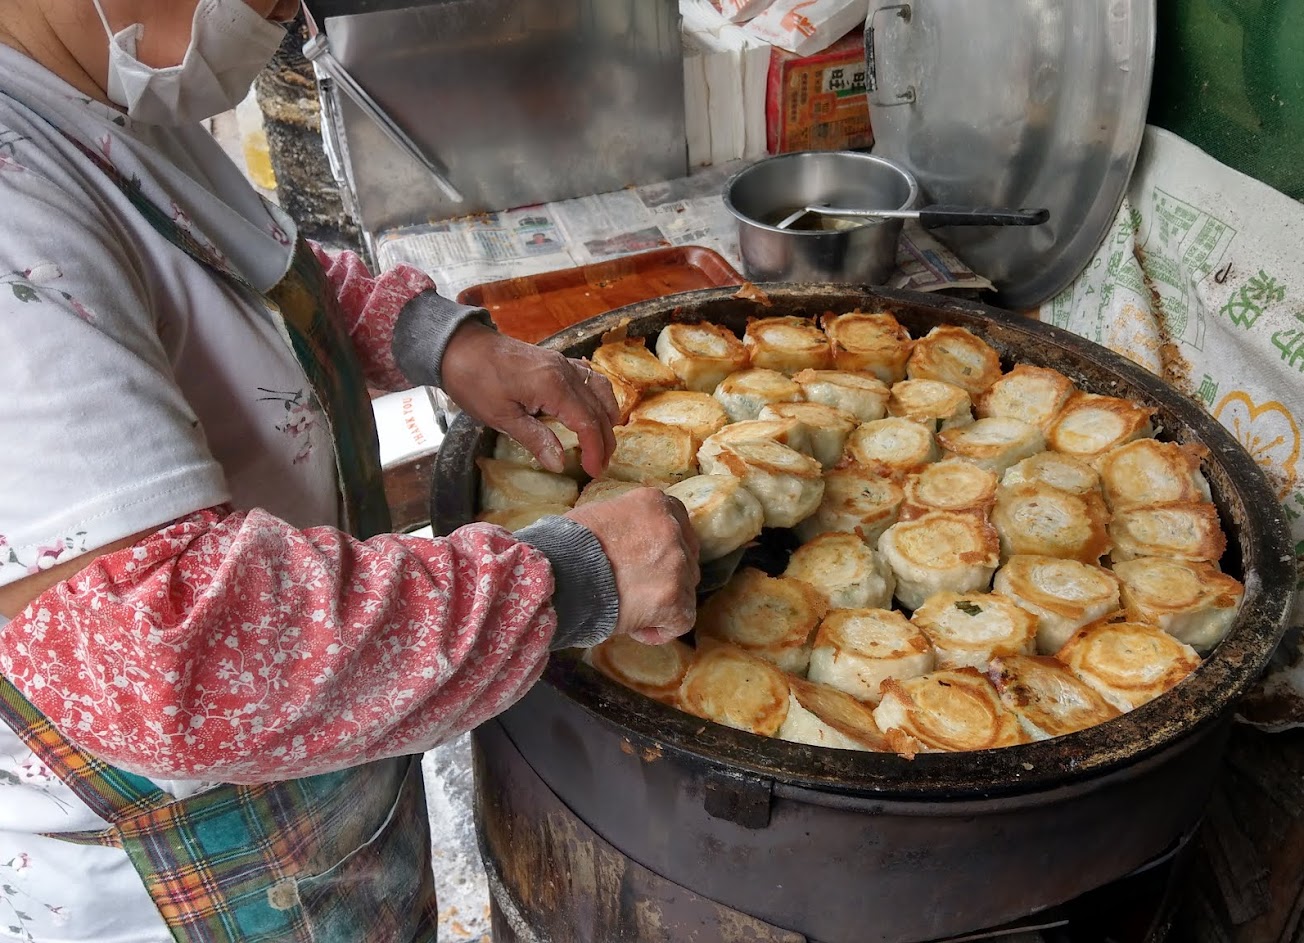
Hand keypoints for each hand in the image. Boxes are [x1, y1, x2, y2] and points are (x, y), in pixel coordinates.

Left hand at [441, 323, 619, 477]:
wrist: (459, 346)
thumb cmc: (475, 382)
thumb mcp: (501, 417)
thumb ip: (535, 439)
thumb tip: (560, 464)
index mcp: (553, 386)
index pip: (587, 423)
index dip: (595, 449)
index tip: (593, 471)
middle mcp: (565, 372)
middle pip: (598, 409)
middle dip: (604, 439)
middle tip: (600, 465)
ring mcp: (562, 363)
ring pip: (599, 391)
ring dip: (606, 417)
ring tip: (605, 441)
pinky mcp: (556, 360)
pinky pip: (588, 377)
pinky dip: (599, 396)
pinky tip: (597, 409)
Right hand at [566, 489, 699, 644]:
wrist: (558, 575)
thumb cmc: (567, 545)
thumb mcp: (598, 515)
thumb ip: (626, 522)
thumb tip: (628, 538)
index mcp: (655, 503)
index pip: (677, 521)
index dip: (663, 545)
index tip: (646, 559)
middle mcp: (673, 530)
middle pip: (686, 556)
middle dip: (666, 574)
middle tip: (636, 587)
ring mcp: (677, 565)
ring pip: (686, 588)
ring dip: (663, 601)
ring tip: (629, 609)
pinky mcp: (675, 599)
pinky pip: (682, 619)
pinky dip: (660, 629)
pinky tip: (635, 629)